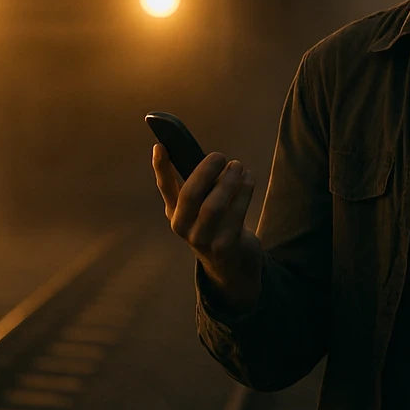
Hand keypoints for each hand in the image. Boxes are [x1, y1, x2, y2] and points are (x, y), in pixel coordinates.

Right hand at [152, 145, 263, 305]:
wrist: (230, 263)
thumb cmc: (217, 223)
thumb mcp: (202, 204)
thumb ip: (200, 181)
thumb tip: (204, 153)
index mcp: (175, 211)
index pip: (165, 187)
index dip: (161, 167)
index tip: (160, 146)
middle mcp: (182, 227)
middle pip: (190, 195)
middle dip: (206, 171)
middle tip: (219, 156)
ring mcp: (202, 239)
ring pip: (214, 206)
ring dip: (229, 181)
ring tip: (238, 166)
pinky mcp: (224, 246)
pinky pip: (236, 214)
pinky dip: (244, 192)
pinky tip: (249, 179)